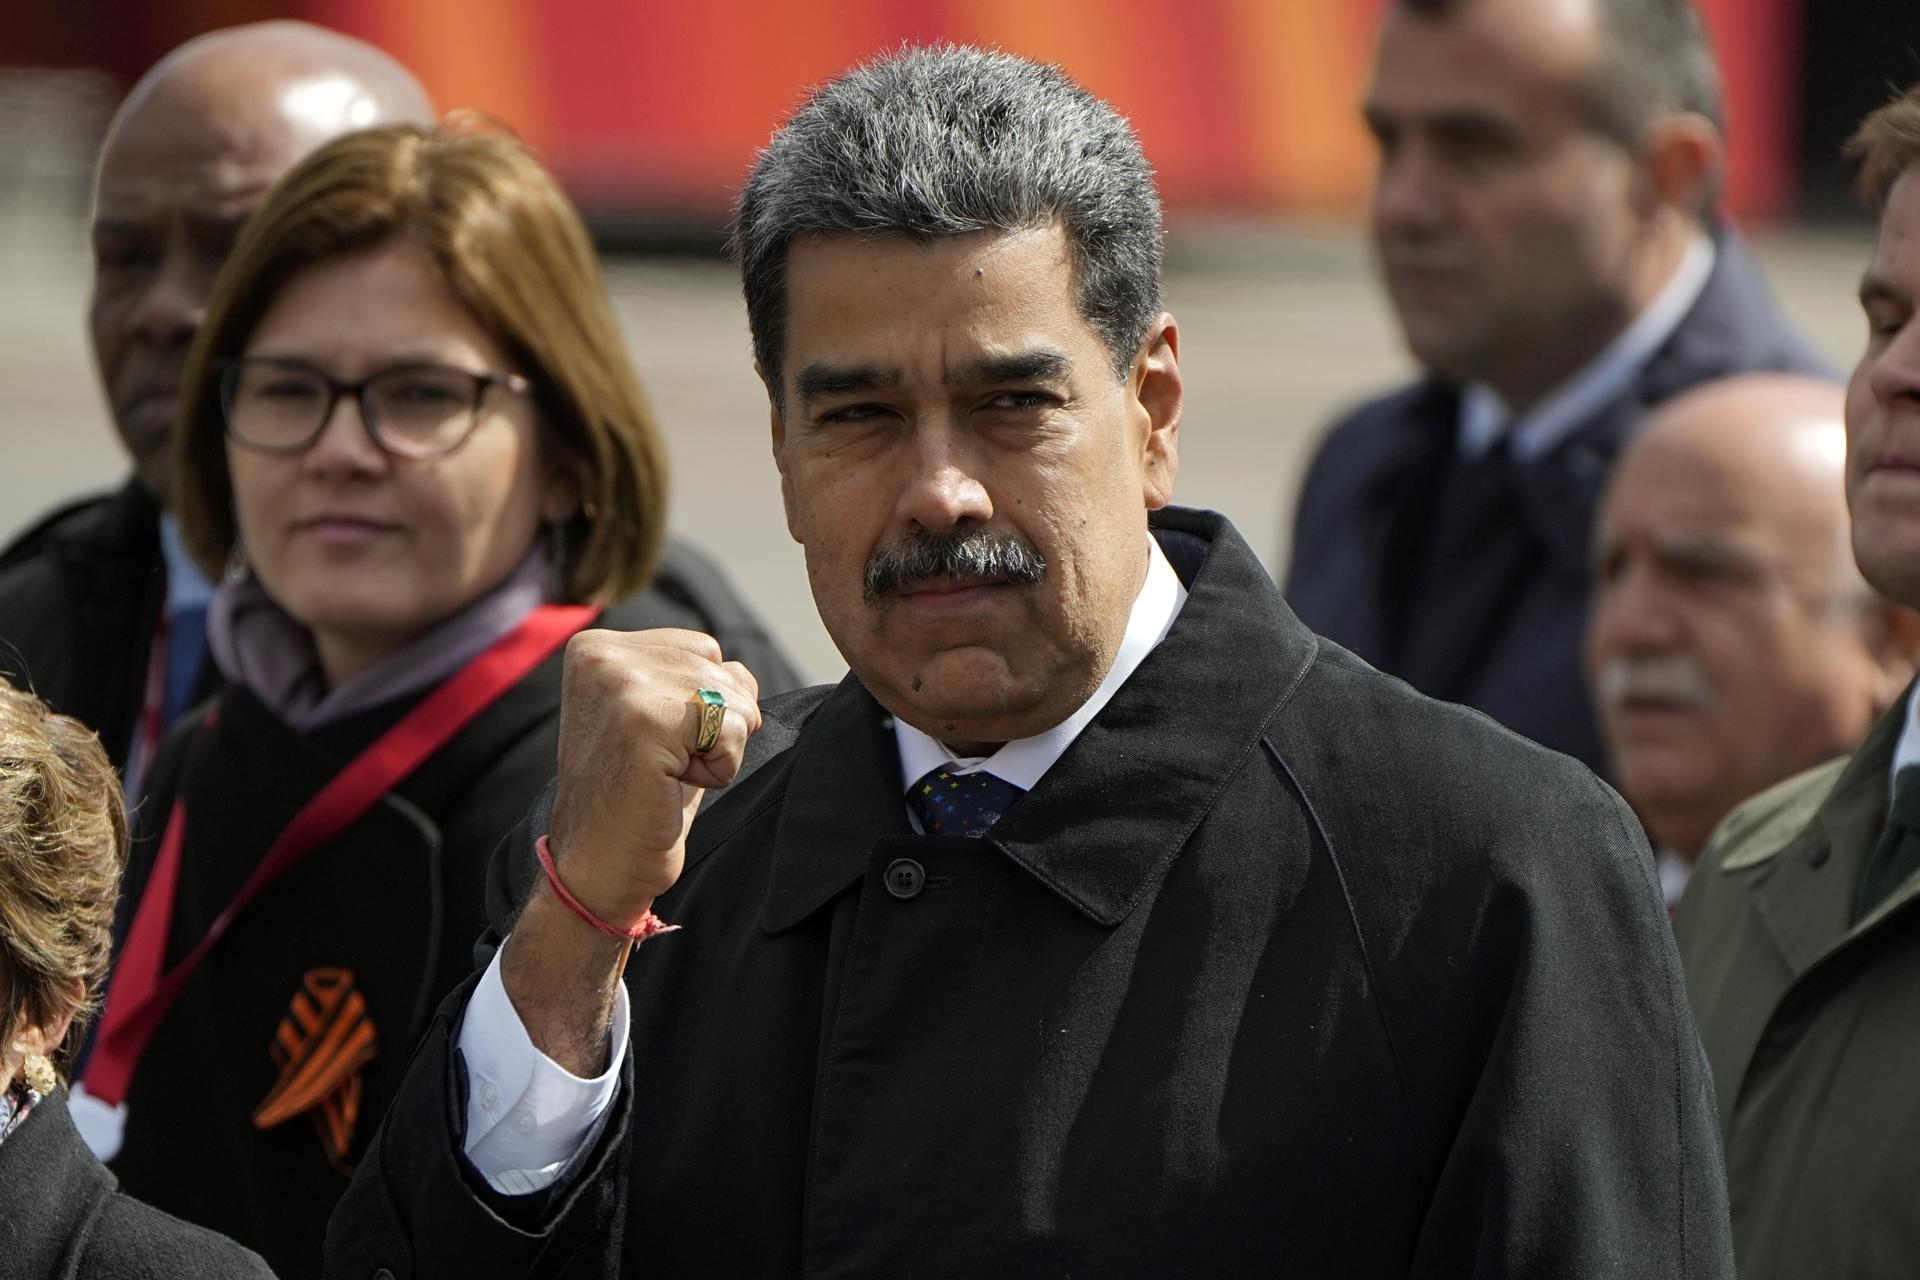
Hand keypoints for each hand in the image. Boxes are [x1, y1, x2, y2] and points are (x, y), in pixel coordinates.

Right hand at [502, 629, 759, 1075]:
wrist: (597, 869)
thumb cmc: (638, 799)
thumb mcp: (663, 721)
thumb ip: (695, 681)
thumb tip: (743, 675)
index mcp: (597, 648)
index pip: (704, 650)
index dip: (701, 707)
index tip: (652, 745)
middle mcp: (602, 655)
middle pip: (722, 669)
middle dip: (713, 727)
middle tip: (659, 766)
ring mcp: (621, 683)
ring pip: (733, 697)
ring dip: (716, 749)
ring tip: (663, 776)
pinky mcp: (645, 720)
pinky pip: (732, 730)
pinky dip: (719, 768)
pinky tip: (671, 786)